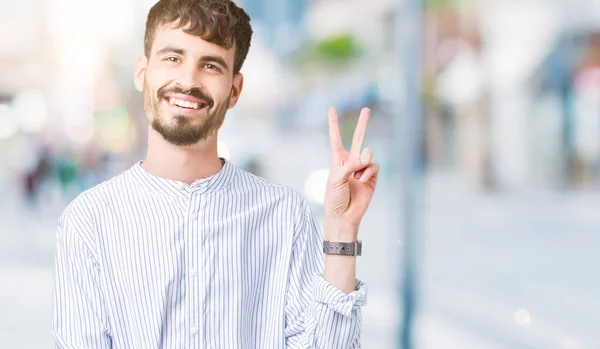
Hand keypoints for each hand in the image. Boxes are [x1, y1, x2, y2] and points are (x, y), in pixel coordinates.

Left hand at [323, 107, 378, 241]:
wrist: (344, 216)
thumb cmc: (334, 198)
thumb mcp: (336, 179)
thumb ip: (350, 165)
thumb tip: (366, 157)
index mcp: (337, 160)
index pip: (336, 138)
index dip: (334, 124)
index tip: (332, 108)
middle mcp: (351, 162)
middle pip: (358, 138)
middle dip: (363, 124)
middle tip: (366, 108)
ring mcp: (362, 169)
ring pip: (368, 154)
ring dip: (363, 162)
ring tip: (356, 176)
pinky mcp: (372, 177)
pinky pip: (374, 166)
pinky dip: (368, 173)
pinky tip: (362, 182)